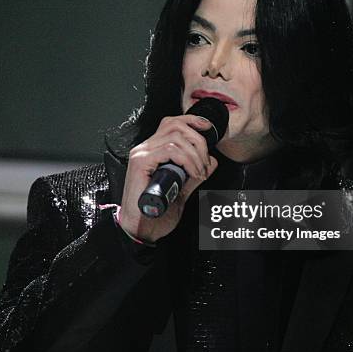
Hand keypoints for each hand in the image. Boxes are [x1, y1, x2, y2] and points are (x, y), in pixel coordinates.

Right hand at [119, 115, 218, 242]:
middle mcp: (144, 148)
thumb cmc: (156, 212)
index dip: (192, 121)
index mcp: (152, 151)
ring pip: (175, 137)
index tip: (208, 129)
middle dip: (198, 141)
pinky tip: (192, 173)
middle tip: (205, 163)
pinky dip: (187, 160)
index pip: (171, 123)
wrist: (141, 230)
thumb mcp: (181, 190)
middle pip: (175, 125)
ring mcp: (141, 154)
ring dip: (195, 154)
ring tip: (200, 172)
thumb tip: (212, 162)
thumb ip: (194, 175)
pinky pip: (169, 150)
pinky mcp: (140, 163)